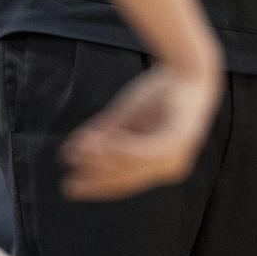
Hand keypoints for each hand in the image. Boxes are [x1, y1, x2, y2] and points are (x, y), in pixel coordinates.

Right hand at [60, 57, 220, 199]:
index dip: (97, 186)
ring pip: (133, 166)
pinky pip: (145, 150)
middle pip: (126, 179)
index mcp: (158, 164)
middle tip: (69, 186)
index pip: (124, 182)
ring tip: (79, 155)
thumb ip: (103, 134)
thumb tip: (71, 150)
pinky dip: (123, 148)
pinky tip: (103, 142)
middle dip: (97, 182)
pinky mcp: (178, 140)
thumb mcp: (125, 117)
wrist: (187, 68)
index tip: (71, 187)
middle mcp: (169, 168)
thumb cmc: (159, 92)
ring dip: (104, 161)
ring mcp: (176, 156)